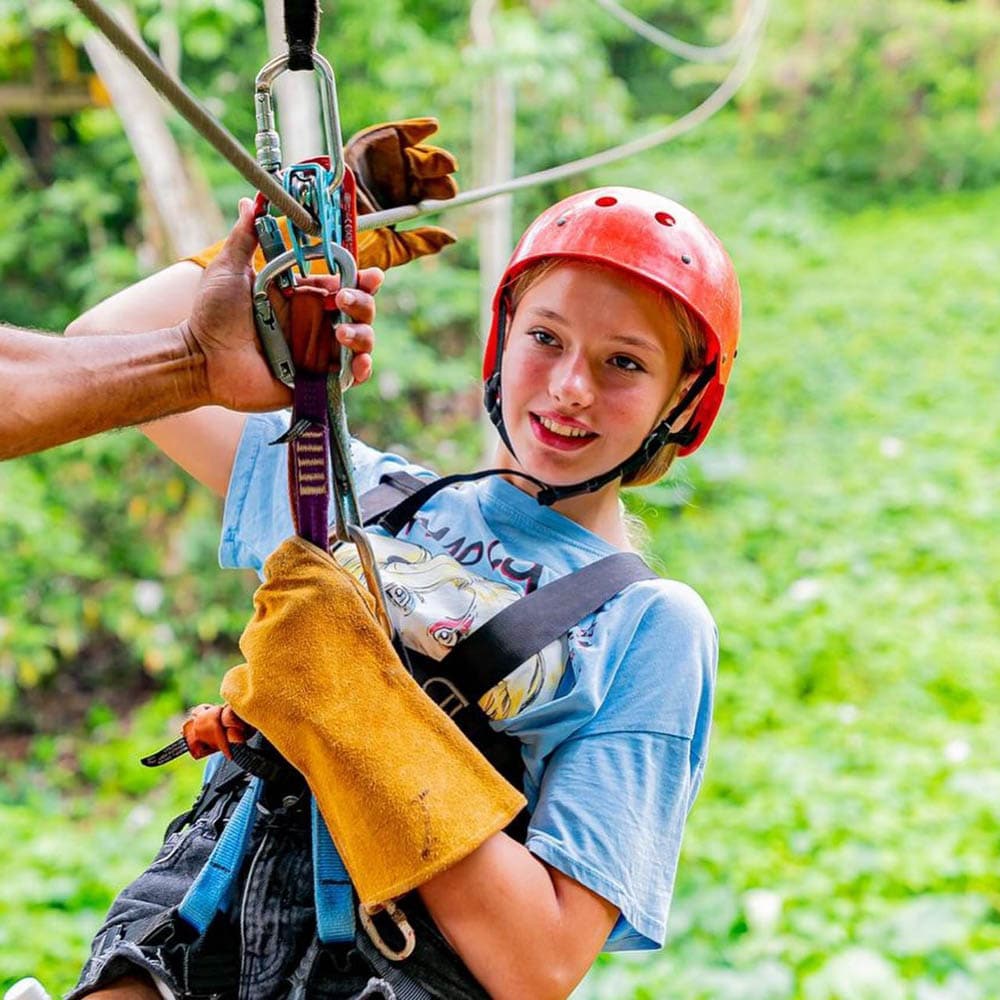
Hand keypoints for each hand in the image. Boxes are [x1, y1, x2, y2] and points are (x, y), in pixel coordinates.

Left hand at [183, 198, 381, 409]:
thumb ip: (245, 237)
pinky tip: (357, 364)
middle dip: (363, 301)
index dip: (361, 277)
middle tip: (343, 299)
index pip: (343, 283)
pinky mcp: (317, 380)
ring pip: (362, 340)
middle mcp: (315, 323)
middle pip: (360, 309)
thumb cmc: (212, 316)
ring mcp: (318, 353)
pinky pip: (351, 376)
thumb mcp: (229, 270)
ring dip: (362, 333)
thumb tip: (251, 200)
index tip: (369, 273)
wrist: (201, 360)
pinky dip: (362, 369)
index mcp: (302, 297)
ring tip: (340, 332)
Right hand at [347, 117, 459, 269]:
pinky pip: (392, 134)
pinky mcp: (364, 147)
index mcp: (398, 206)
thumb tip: (450, 237)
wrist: (318, 231)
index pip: (425, 195)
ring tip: (444, 164)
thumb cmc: (350, 245)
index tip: (453, 194)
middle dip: (438, 175)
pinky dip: (412, 128)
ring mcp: (379, 164)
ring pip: (412, 154)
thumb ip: (418, 244)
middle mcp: (391, 183)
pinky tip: (431, 127)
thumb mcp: (390, 250)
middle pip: (421, 174)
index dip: (441, 192)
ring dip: (431, 156)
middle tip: (447, 183)